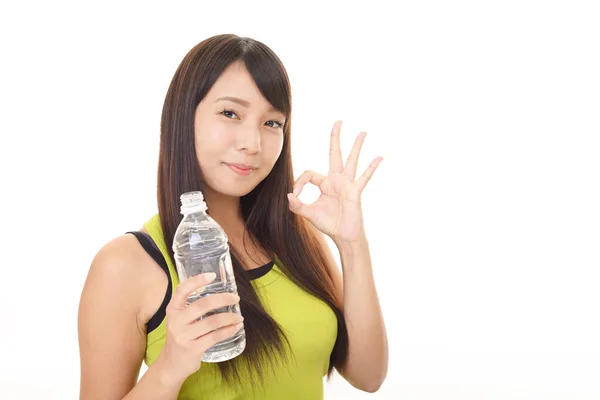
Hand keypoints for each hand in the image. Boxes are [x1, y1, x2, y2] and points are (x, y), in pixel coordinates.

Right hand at [156, 273, 243, 383]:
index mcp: (172, 310)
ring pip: (212, 322)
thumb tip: (214, 290)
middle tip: (235, 298)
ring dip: (229, 318)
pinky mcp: (192, 349)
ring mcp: (184, 336)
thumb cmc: (181, 337)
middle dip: (222, 299)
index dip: (196, 281)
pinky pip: (215, 337)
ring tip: (239, 317)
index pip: (182, 290)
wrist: (171, 365)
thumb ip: (191, 306)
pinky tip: (236, 328)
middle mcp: (176, 322)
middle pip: (202, 305)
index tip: (212, 275)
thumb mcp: (180, 319)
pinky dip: (228, 331)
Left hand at [287, 120, 382, 244]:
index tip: (294, 195)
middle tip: (338, 121)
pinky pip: (364, 178)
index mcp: (324, 184)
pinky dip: (372, 168)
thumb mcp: (309, 214)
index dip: (299, 182)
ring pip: (352, 161)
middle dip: (335, 138)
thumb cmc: (328, 224)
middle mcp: (336, 180)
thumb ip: (298, 206)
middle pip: (335, 154)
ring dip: (356, 146)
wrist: (343, 236)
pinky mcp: (355, 192)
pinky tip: (379, 157)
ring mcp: (347, 185)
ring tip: (362, 132)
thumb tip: (288, 195)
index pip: (309, 174)